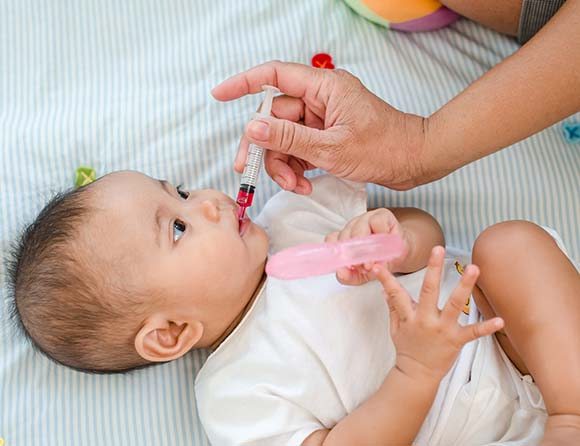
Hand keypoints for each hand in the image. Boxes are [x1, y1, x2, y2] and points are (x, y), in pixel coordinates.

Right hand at [211, 61, 427, 191]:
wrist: (414, 162)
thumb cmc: (383, 148)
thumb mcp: (331, 148)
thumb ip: (289, 138)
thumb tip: (252, 128)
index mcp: (323, 88)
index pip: (274, 76)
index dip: (244, 83)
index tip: (219, 94)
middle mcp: (319, 100)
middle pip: (274, 116)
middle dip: (264, 147)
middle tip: (249, 170)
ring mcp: (322, 120)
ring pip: (284, 138)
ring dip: (282, 165)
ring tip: (295, 186)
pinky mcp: (326, 138)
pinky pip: (298, 150)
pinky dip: (296, 169)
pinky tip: (305, 185)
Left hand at [325, 209, 409, 285]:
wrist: (401, 253)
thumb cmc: (379, 261)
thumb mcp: (363, 274)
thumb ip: (350, 276)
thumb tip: (341, 274)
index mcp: (343, 238)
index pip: (332, 241)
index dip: (338, 254)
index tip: (345, 267)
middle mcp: (351, 227)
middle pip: (345, 236)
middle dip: (354, 254)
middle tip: (364, 267)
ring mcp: (365, 219)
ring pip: (358, 229)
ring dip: (366, 247)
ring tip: (375, 259)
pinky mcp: (380, 215)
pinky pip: (376, 222)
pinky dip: (381, 234)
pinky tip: (386, 243)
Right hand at [375, 246, 503, 380]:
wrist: (417, 374)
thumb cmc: (407, 348)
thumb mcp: (395, 327)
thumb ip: (393, 307)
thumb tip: (386, 289)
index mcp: (409, 316)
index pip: (396, 293)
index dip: (386, 279)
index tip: (378, 266)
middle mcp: (426, 320)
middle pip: (429, 290)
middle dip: (433, 268)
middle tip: (438, 249)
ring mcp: (443, 329)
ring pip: (455, 304)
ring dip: (464, 285)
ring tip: (474, 268)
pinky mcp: (456, 340)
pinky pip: (474, 333)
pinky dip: (487, 327)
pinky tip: (500, 320)